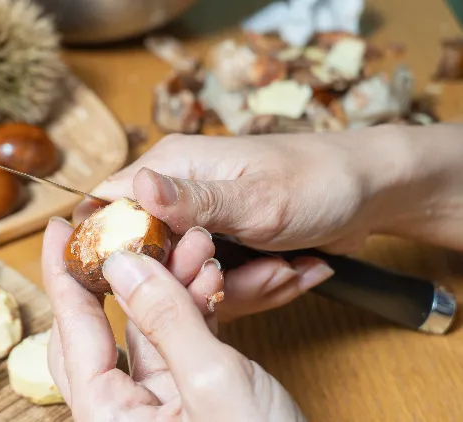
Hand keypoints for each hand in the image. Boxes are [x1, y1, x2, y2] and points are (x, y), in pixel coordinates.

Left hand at [42, 217, 304, 420]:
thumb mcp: (215, 383)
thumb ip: (167, 320)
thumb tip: (123, 266)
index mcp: (110, 419)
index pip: (72, 333)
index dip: (63, 276)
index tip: (62, 230)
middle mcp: (124, 412)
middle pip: (98, 329)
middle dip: (117, 273)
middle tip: (120, 229)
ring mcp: (157, 405)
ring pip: (144, 328)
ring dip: (167, 282)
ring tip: (192, 242)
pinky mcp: (190, 397)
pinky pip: (177, 342)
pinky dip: (192, 306)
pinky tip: (207, 276)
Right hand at [71, 127, 407, 318]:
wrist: (370, 194)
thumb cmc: (318, 180)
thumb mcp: (256, 197)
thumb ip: (193, 199)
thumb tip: (136, 185)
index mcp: (171, 167)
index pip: (108, 204)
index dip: (113, 246)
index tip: (147, 277)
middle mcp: (177, 195)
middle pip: (150, 257)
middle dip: (201, 280)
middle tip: (255, 273)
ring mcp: (199, 226)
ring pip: (188, 280)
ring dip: (240, 288)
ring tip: (284, 268)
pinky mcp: (222, 250)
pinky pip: (217, 287)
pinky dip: (255, 289)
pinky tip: (291, 270)